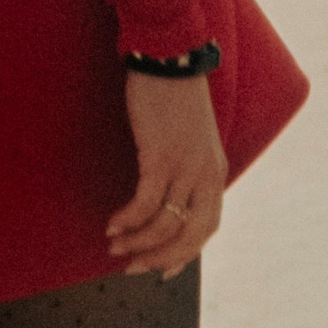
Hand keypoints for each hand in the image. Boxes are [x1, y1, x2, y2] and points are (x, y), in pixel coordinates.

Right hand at [106, 70, 226, 277]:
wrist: (170, 57)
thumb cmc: (175, 95)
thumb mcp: (192, 138)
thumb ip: (188, 168)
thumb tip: (171, 199)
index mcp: (215, 172)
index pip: (207, 228)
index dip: (186, 255)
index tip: (162, 270)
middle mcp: (206, 175)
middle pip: (188, 236)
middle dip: (159, 258)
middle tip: (133, 267)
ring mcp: (185, 167)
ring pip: (164, 224)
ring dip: (137, 241)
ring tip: (114, 245)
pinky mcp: (161, 156)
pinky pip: (145, 202)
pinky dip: (128, 219)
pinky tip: (112, 223)